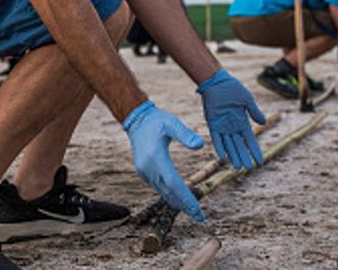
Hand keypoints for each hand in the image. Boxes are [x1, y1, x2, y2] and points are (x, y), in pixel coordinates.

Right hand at [122, 101, 205, 220]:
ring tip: (193, 211)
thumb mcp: (172, 123)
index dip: (186, 198)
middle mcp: (149, 168)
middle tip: (200, 217)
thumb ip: (186, 134)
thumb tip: (201, 145)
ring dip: (178, 202)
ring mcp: (144, 171)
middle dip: (185, 205)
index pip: (173, 183)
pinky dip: (170, 195)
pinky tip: (179, 199)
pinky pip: (158, 187)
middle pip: (169, 192)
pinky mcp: (143, 172)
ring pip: (163, 192)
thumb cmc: (157, 121)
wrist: (136, 120)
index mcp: (156, 157)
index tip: (197, 209)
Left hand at [197, 69, 266, 169]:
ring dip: (233, 155)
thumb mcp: (247, 100)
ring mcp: (222, 126)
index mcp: (242, 121)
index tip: (260, 161)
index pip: (250, 140)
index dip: (255, 151)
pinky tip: (222, 157)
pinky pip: (216, 138)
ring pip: (229, 145)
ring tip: (237, 167)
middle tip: (248, 168)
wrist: (217, 81)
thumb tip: (264, 122)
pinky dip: (219, 147)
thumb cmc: (232, 88)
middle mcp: (233, 126)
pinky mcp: (213, 124)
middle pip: (239, 145)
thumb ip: (254, 111)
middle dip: (244, 156)